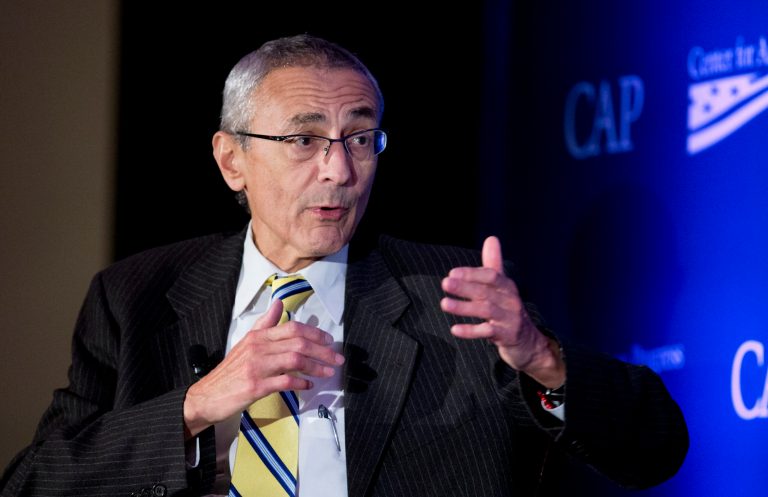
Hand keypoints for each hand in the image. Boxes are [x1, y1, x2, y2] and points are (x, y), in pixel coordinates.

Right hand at [183, 299, 344, 437]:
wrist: (207, 396)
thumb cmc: (230, 372)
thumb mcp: (246, 343)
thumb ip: (264, 324)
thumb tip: (278, 304)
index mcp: (257, 336)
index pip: (292, 327)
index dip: (315, 332)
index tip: (329, 341)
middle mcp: (258, 348)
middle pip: (298, 343)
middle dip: (322, 351)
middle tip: (337, 358)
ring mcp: (256, 367)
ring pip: (295, 359)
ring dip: (316, 366)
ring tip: (328, 372)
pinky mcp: (255, 386)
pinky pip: (285, 381)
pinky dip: (301, 383)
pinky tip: (308, 385)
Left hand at [440, 236, 564, 387]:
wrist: (528, 342)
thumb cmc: (509, 310)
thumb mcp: (502, 288)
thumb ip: (494, 264)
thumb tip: (491, 238)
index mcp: (507, 287)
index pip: (491, 276)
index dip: (472, 273)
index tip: (452, 273)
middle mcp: (510, 301)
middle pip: (486, 292)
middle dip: (465, 287)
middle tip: (445, 283)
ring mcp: (510, 319)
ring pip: (486, 310)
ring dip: (464, 307)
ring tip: (444, 304)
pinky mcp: (507, 336)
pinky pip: (488, 332)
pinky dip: (471, 331)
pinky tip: (455, 329)